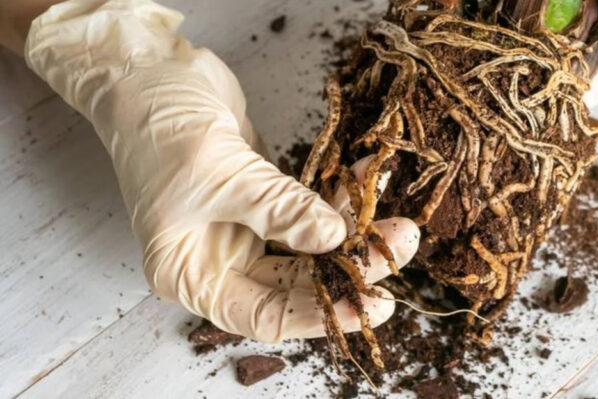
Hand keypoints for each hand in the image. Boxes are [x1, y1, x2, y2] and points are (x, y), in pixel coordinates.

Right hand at [24, 0, 419, 341]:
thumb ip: (278, 209)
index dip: (320, 314)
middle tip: (396, 247)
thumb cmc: (159, 129)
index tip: (371, 303)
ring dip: (351, 233)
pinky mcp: (261, 199)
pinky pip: (306, 209)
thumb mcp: (220, 174)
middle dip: (348, 268)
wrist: (149, 74)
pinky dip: (335, 198)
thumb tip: (334, 238)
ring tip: (397, 220)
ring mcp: (241, 230)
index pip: (265, 316)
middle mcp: (217, 261)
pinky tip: (366, 182)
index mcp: (191, 275)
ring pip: (307, 248)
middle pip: (295, 282)